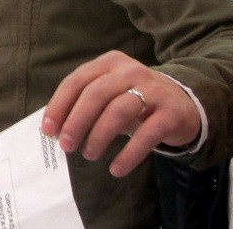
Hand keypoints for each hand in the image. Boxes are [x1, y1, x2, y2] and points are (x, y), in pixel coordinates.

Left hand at [41, 50, 200, 177]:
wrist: (184, 103)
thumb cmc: (135, 101)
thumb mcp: (110, 94)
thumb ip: (85, 104)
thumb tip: (55, 130)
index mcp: (110, 63)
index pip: (77, 80)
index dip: (59, 105)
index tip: (48, 130)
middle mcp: (131, 71)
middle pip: (96, 93)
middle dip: (76, 121)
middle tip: (67, 146)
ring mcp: (153, 90)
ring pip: (119, 110)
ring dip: (99, 136)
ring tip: (89, 155)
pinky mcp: (171, 112)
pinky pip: (147, 134)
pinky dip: (129, 154)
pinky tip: (116, 169)